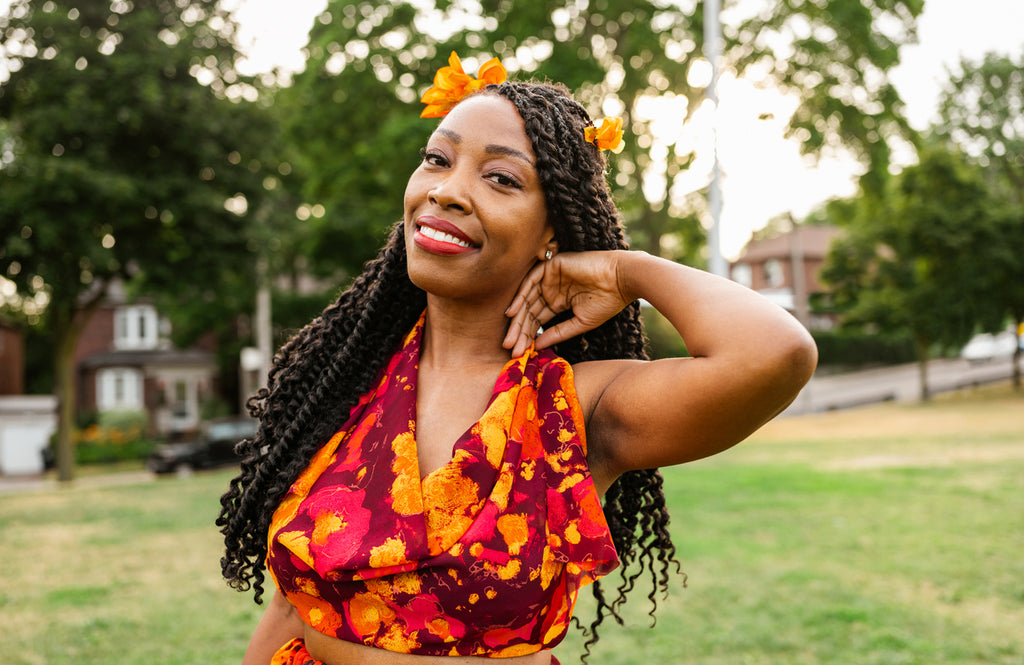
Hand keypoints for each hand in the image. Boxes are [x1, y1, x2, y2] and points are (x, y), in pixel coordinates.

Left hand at [503, 250, 631, 356]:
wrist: (622, 280)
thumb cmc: (607, 302)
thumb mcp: (579, 323)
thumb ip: (558, 333)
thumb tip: (537, 347)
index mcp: (559, 302)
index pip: (538, 320)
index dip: (528, 337)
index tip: (519, 354)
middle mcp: (552, 290)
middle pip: (529, 311)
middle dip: (519, 331)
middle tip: (509, 349)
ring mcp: (551, 277)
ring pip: (527, 299)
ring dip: (517, 319)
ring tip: (509, 338)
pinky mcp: (552, 266)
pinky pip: (531, 281)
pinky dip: (520, 297)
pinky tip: (512, 313)